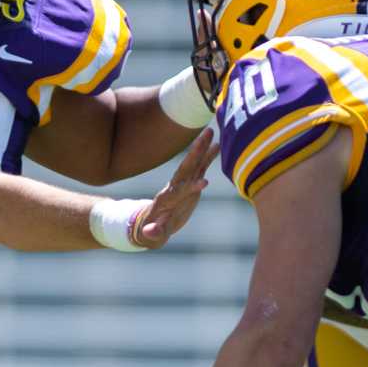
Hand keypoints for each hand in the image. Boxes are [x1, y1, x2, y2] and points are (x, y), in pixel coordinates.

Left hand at [130, 129, 216, 248]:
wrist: (152, 223)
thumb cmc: (153, 230)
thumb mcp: (153, 234)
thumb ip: (154, 233)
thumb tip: (149, 233)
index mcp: (168, 199)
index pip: (181, 191)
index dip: (191, 188)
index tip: (204, 183)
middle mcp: (176, 186)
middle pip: (186, 168)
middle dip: (195, 153)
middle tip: (205, 137)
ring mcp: (184, 183)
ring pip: (194, 163)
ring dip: (202, 148)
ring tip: (211, 132)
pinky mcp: (191, 183)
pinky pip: (200, 167)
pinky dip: (208, 156)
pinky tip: (218, 144)